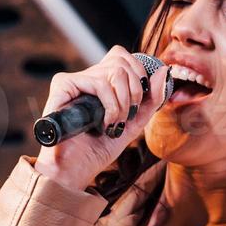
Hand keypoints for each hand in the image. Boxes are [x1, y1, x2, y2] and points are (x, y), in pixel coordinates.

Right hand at [34, 45, 172, 187]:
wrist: (76, 169)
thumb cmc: (99, 148)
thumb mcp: (134, 123)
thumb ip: (151, 99)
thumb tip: (163, 70)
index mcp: (101, 82)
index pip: (122, 56)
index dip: (138, 73)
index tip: (138, 102)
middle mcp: (87, 77)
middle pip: (122, 62)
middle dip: (135, 93)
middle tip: (126, 117)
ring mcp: (74, 80)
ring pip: (115, 72)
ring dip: (123, 104)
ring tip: (113, 124)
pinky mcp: (63, 86)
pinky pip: (99, 82)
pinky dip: (110, 105)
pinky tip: (104, 123)